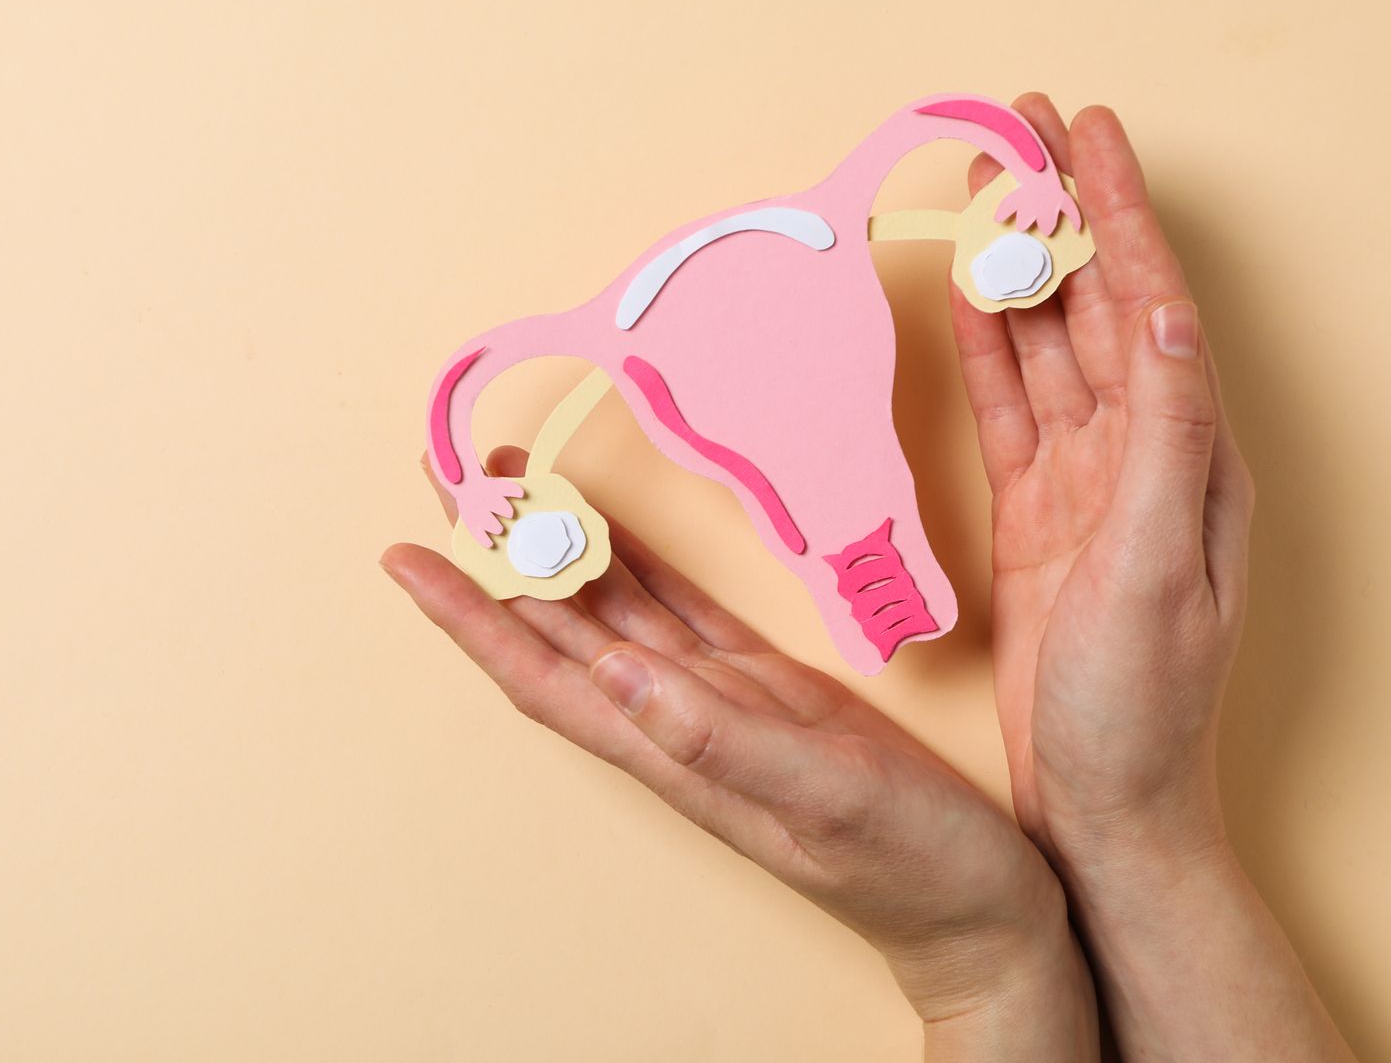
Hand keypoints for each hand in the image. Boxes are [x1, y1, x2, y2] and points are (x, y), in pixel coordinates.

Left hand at [384, 448, 1096, 1057]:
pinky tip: (616, 529)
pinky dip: (641, 566)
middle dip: (497, 557)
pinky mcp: (766, 691)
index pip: (541, 672)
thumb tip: (616, 670)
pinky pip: (680, 614)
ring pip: (612, 612)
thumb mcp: (824, 798)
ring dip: (558, 550)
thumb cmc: (914, 873)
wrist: (983, 914)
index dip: (469, 617)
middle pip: (557, 629)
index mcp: (673, 749)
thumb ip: (722, 737)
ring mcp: (718, 704)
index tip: (406, 558)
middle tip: (449, 476)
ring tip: (512, 479)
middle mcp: (676, 722)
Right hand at [952, 97, 1351, 1058]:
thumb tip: (1169, 317)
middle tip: (1025, 125)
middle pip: (1099, 300)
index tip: (1088, 132)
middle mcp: (1145, 451)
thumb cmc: (1141, 703)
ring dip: (1019, 263)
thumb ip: (1167, 438)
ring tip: (989, 187)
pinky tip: (969, 300)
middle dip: (1066, 208)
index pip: (1151, 302)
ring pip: (1048, 342)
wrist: (1103, 802)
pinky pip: (1009, 406)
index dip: (1119, 211)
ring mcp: (1086, 479)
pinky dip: (987, 346)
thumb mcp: (1162, 566)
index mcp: (1190, 452)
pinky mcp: (1036, 512)